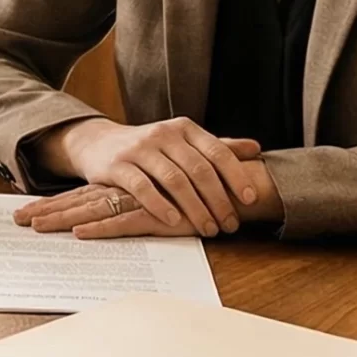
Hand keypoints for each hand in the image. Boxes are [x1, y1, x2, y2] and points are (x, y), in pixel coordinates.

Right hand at [27, 118, 274, 236]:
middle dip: (218, 200)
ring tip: (207, 228)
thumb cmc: (150, 148)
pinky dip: (160, 205)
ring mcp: (139, 148)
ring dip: (194, 208)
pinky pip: (142, 187)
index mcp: (184, 128)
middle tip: (229, 224)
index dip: (236, 176)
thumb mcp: (183, 142)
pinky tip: (174, 221)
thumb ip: (218, 146)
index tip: (250, 200)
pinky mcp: (117, 165)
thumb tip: (256, 149)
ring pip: (174, 180)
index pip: (217, 152)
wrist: (99, 144)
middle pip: (198, 169)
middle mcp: (163, 134)